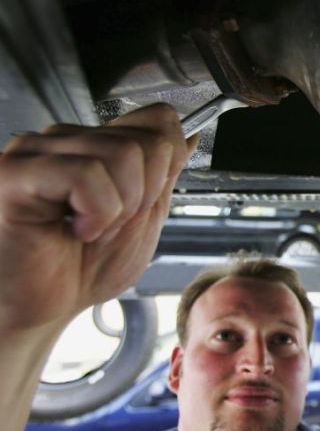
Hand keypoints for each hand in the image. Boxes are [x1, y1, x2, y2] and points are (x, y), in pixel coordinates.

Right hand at [0, 104, 196, 330]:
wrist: (44, 311)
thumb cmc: (82, 270)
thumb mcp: (145, 218)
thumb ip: (165, 174)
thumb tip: (189, 135)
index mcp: (96, 145)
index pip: (158, 119)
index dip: (167, 164)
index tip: (143, 201)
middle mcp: (64, 139)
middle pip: (147, 142)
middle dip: (144, 196)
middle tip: (110, 224)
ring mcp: (36, 151)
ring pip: (123, 155)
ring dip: (119, 208)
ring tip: (90, 229)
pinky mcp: (15, 174)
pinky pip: (87, 175)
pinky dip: (97, 213)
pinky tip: (74, 230)